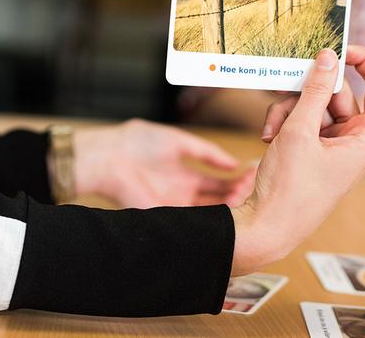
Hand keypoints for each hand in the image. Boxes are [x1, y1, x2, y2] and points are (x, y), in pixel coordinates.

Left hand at [72, 119, 254, 208]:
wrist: (110, 156)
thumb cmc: (140, 143)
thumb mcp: (180, 141)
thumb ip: (207, 152)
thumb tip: (235, 162)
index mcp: (187, 175)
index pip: (219, 182)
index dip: (237, 180)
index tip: (253, 175)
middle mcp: (184, 193)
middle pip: (218, 200)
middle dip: (237, 195)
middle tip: (254, 189)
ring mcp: (175, 207)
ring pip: (209, 213)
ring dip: (228, 207)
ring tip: (245, 198)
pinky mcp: (165, 217)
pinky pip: (191, 222)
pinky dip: (210, 219)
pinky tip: (227, 212)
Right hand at [231, 46, 364, 274]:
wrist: (268, 227)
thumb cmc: (290, 188)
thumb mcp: (300, 130)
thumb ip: (315, 89)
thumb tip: (329, 56)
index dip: (364, 61)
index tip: (338, 49)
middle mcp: (356, 141)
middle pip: (339, 94)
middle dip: (308, 92)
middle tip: (285, 93)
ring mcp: (335, 147)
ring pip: (316, 106)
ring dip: (290, 110)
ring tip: (272, 130)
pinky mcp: (316, 152)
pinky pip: (305, 122)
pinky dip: (286, 124)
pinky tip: (268, 138)